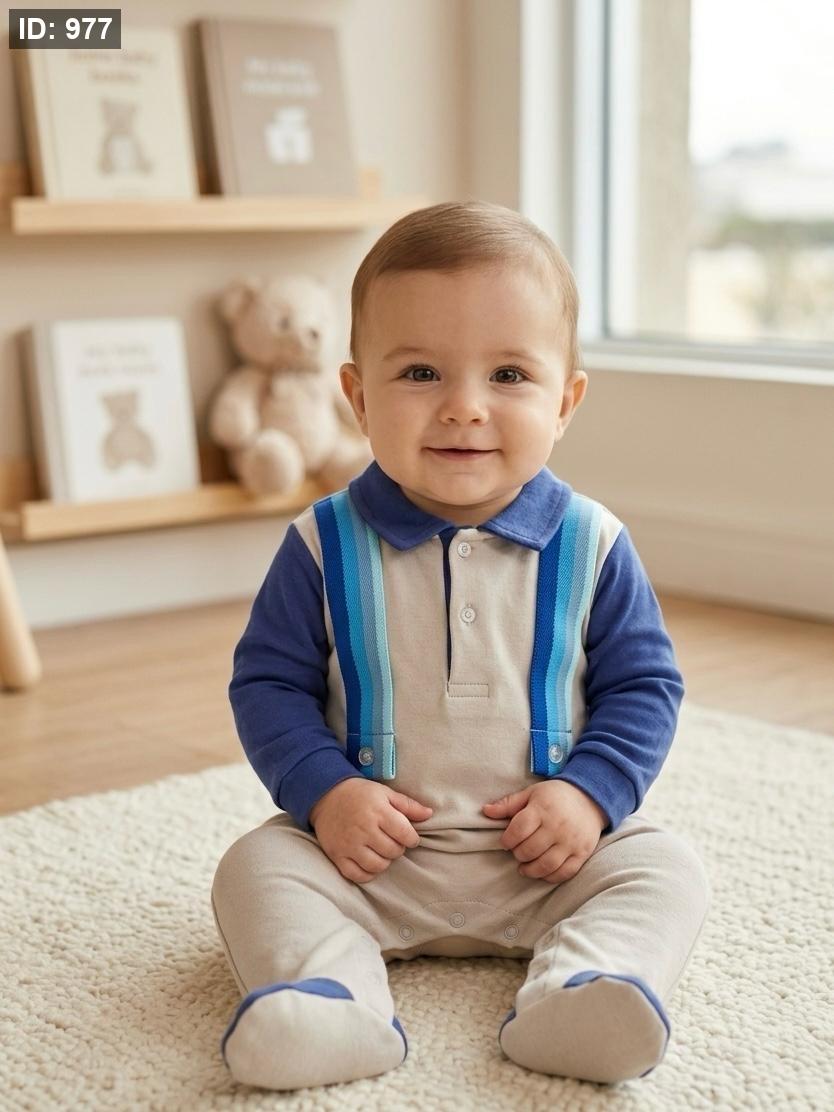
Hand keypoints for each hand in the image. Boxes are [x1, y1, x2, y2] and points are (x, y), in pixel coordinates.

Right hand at [309, 777, 432, 884]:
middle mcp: (364, 829)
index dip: (412, 838)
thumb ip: (408, 805)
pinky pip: (358, 875)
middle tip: (392, 841)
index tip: (408, 836)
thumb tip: (430, 814)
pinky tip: (369, 861)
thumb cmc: (360, 794)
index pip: (406, 834)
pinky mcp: (337, 855)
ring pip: (377, 866)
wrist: (325, 795)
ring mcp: (349, 844)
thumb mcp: (385, 793)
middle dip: (398, 848)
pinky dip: (367, 873)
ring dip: (384, 861)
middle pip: (393, 852)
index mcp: (378, 812)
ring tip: (381, 850)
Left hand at [482, 780, 606, 883]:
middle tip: (517, 852)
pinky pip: (564, 872)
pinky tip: (542, 872)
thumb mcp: (531, 793)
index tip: (506, 842)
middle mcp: (557, 826)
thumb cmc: (556, 796)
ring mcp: (571, 841)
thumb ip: (508, 804)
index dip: (507, 840)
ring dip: (531, 870)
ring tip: (525, 867)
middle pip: (530, 850)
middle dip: (518, 854)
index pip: (518, 830)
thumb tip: (485, 811)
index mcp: (542, 809)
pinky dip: (550, 877)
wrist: (591, 798)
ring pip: (546, 865)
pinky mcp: (582, 853)